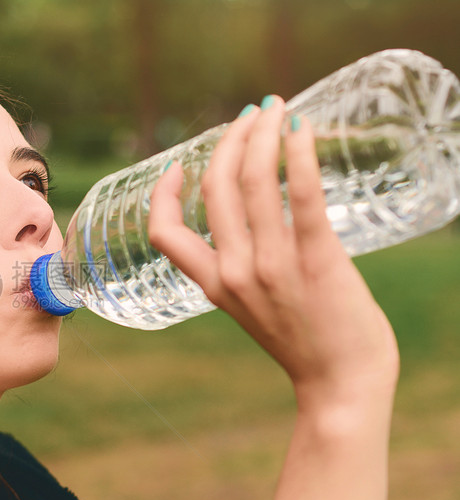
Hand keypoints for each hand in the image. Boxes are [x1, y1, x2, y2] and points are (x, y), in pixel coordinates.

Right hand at [148, 96, 398, 414]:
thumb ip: (240, 268)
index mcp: (213, 285)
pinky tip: (303, 130)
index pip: (165, 233)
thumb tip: (250, 219)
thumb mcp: (251, 307)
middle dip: (230, 140)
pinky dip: (300, 154)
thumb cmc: (304, 342)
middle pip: (217, 187)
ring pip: (255, 182)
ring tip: (276, 109)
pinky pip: (304, 195)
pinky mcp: (318, 259)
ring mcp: (274, 266)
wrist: (341, 383)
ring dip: (263, 134)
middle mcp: (235, 272)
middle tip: (251, 115)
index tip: (177, 166)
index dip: (163, 193)